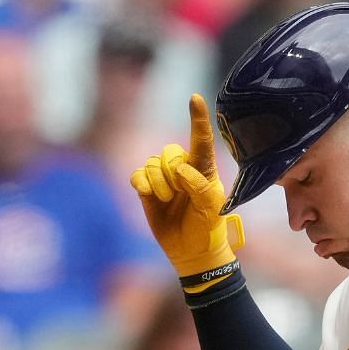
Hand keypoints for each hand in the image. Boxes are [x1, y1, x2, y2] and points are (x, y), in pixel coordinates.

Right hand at [130, 94, 244, 290]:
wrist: (190, 251)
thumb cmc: (207, 226)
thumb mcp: (212, 207)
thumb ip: (200, 185)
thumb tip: (181, 170)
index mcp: (204, 168)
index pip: (201, 140)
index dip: (197, 118)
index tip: (194, 98)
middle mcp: (183, 168)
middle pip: (169, 152)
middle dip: (171, 173)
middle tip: (180, 194)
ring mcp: (163, 178)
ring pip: (151, 164)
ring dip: (159, 185)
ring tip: (168, 201)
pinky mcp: (146, 189)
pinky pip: (137, 175)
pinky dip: (142, 184)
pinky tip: (147, 195)